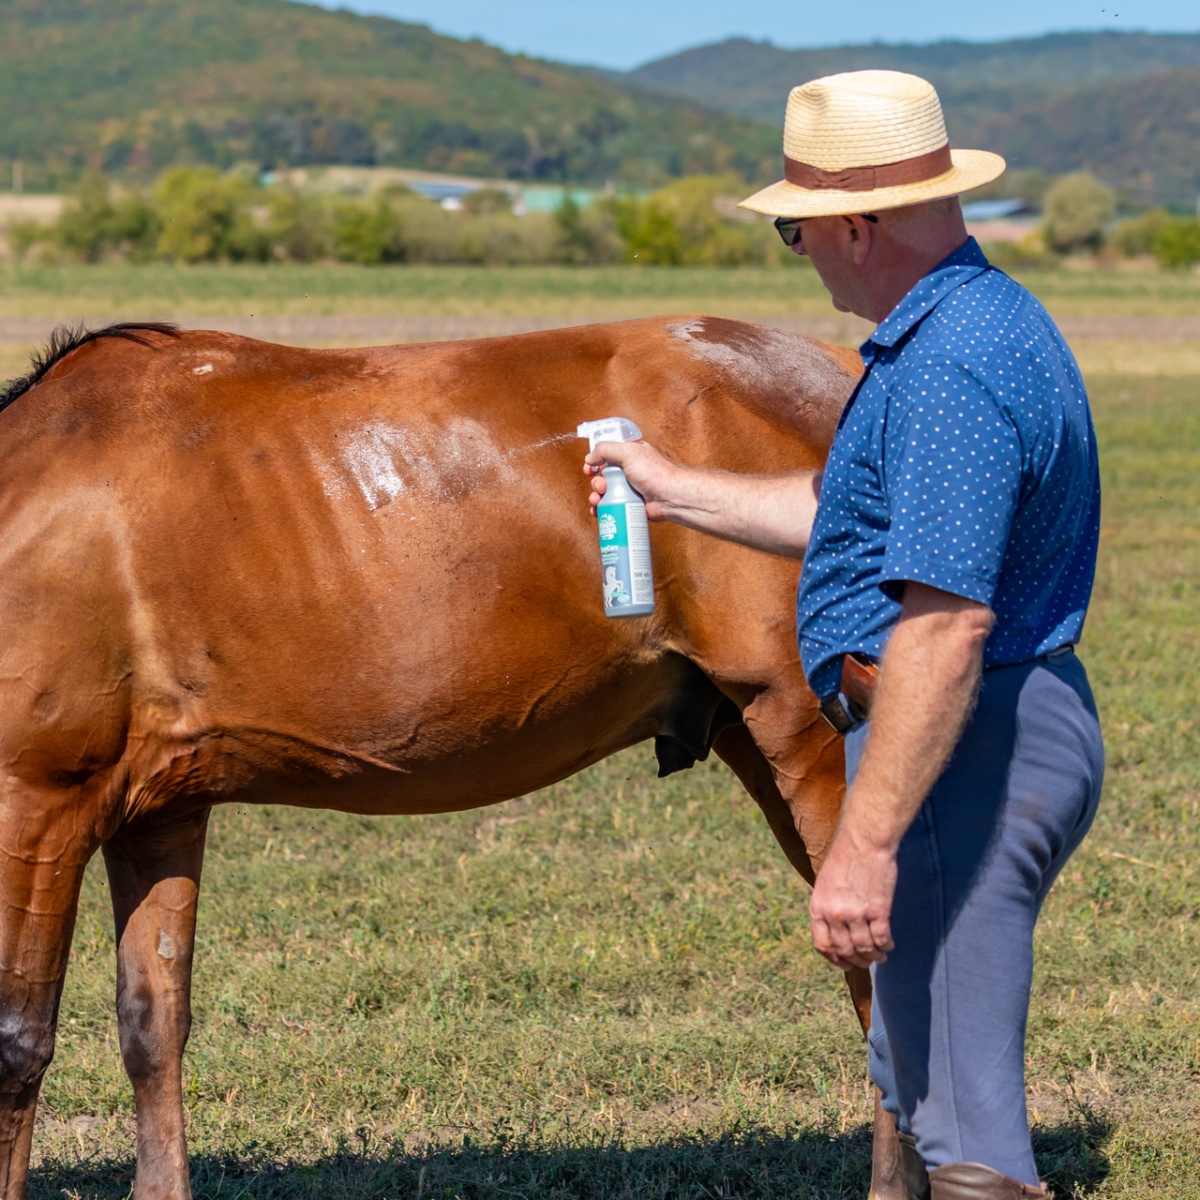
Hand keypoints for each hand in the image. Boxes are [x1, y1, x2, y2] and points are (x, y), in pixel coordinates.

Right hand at [583, 440, 676, 517]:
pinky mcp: (630, 504)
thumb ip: (606, 449)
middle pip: (603, 475)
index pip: (607, 454)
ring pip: (606, 492)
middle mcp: (629, 470)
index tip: (589, 468)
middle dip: (597, 482)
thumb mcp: (628, 452)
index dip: (595, 460)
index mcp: (630, 454)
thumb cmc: (654, 473)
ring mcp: (630, 488)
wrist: (670, 498)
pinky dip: (602, 509)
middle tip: (600, 487)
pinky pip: (612, 506)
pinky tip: (598, 511)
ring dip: (596, 496)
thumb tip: (589, 458)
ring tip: (597, 500)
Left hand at [809, 827, 896, 970]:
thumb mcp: (824, 884)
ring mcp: (857, 914)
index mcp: (818, 908)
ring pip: (865, 948)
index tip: (845, 963)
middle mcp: (835, 915)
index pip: (823, 945)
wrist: (864, 840)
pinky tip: (889, 946)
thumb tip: (833, 931)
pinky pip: (882, 939)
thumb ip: (826, 908)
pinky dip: (886, 946)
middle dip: (857, 960)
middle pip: (846, 950)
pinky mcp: (879, 910)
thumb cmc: (845, 858)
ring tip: (880, 955)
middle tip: (866, 961)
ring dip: (874, 956)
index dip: (835, 959)